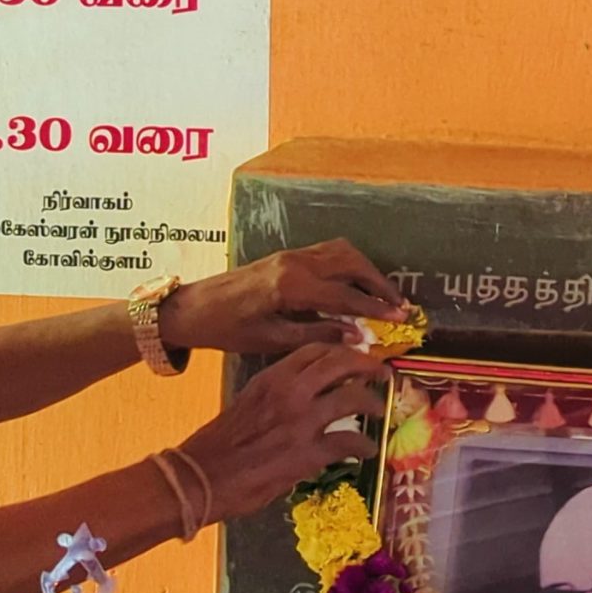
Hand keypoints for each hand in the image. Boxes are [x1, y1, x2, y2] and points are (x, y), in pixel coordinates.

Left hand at [157, 240, 404, 355]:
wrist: (191, 309)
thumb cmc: (225, 330)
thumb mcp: (271, 340)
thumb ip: (315, 334)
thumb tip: (356, 336)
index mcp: (290, 286)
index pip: (344, 295)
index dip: (375, 308)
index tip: (400, 317)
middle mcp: (294, 263)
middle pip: (351, 263)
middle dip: (379, 283)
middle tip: (400, 304)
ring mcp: (290, 256)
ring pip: (342, 252)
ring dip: (366, 270)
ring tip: (383, 294)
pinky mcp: (286, 256)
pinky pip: (327, 253)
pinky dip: (349, 265)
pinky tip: (356, 284)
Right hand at [177, 344, 387, 518]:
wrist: (202, 476)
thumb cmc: (219, 444)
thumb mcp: (249, 402)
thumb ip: (279, 393)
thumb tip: (308, 395)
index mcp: (273, 377)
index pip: (316, 350)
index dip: (344, 351)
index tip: (358, 356)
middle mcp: (290, 391)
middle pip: (341, 364)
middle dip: (368, 366)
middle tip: (383, 374)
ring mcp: (301, 421)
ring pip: (353, 398)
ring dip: (373, 403)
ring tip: (379, 410)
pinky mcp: (309, 453)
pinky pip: (349, 442)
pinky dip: (364, 445)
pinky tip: (368, 450)